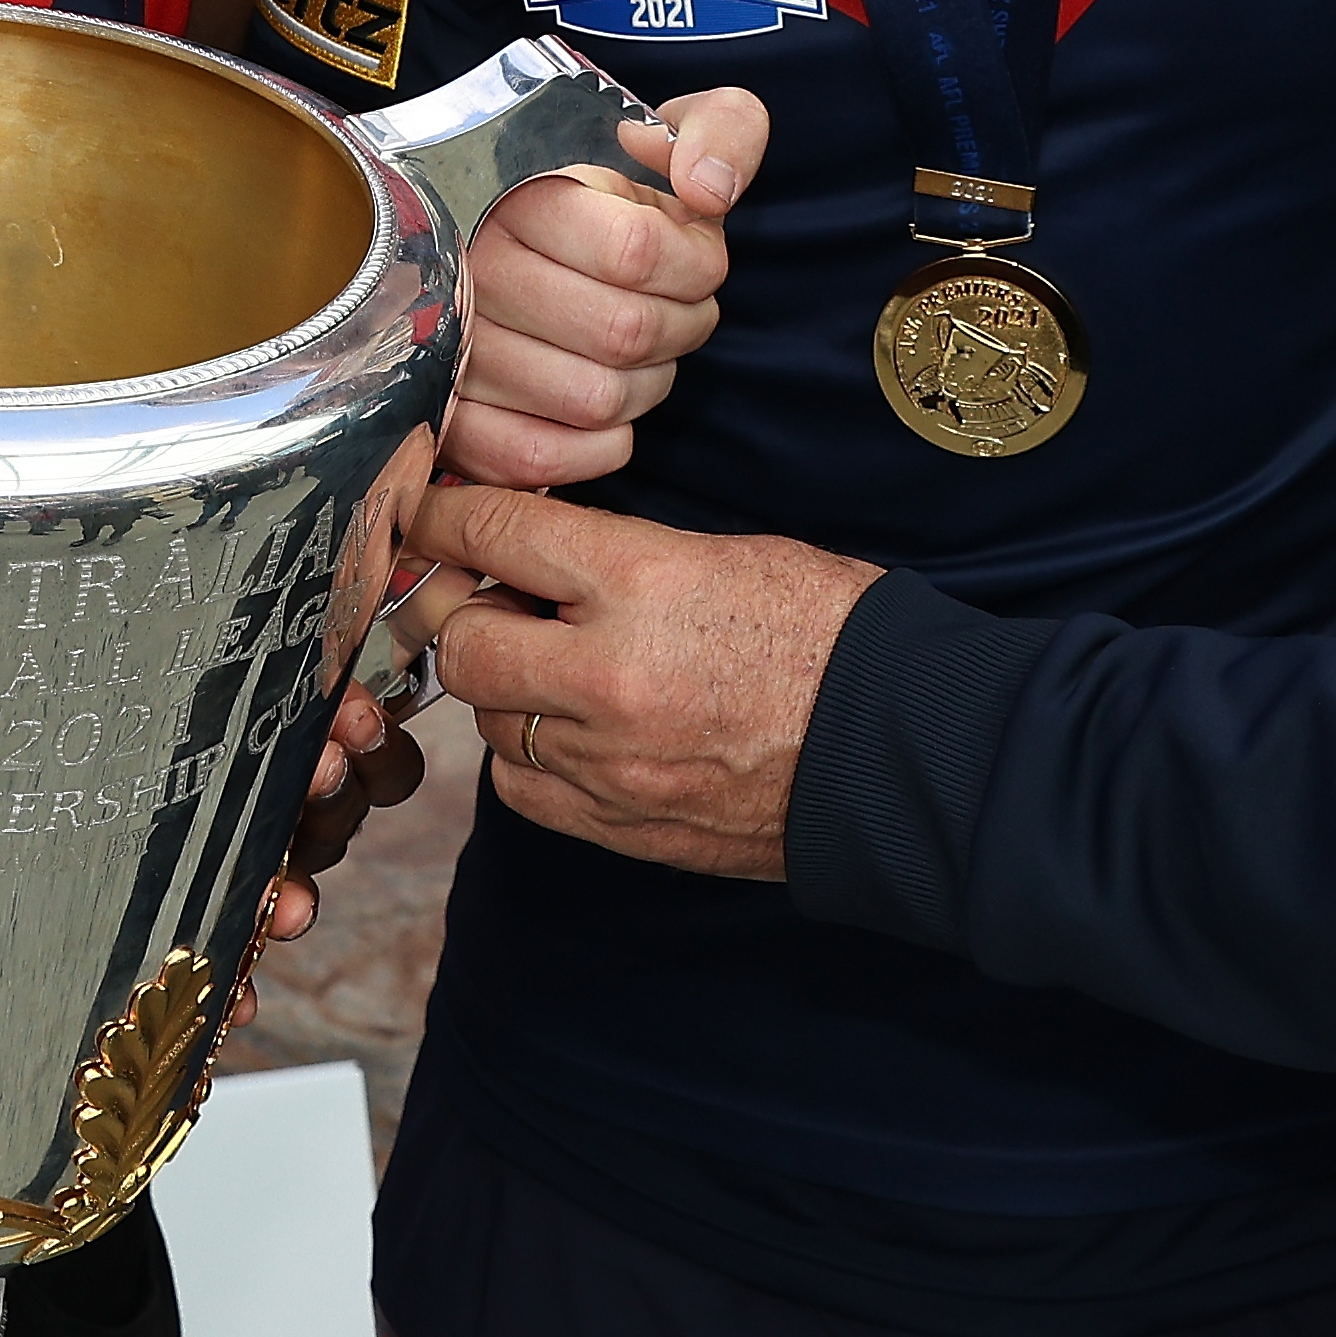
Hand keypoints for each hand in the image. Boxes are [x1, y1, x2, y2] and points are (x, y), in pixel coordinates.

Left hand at [395, 479, 878, 881]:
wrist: (905, 752)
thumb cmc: (835, 637)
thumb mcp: (730, 554)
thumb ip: (622, 554)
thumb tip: (538, 552)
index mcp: (643, 581)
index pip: (493, 531)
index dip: (446, 515)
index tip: (430, 512)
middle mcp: (609, 673)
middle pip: (462, 641)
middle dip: (467, 615)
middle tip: (499, 601)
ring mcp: (609, 761)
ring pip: (487, 720)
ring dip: (505, 691)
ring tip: (556, 670)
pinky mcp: (619, 824)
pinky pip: (523, 788)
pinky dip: (531, 758)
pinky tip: (572, 734)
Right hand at [443, 91, 754, 492]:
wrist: (517, 237)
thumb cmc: (608, 201)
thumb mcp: (674, 135)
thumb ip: (721, 130)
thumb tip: (707, 189)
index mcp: (523, 197)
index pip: (637, 252)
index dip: (695, 268)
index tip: (697, 261)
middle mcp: (473, 271)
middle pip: (623, 333)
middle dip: (679, 329)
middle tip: (676, 313)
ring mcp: (453, 349)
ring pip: (592, 400)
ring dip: (644, 387)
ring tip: (640, 356)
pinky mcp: (452, 418)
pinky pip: (537, 457)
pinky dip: (597, 446)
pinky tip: (610, 408)